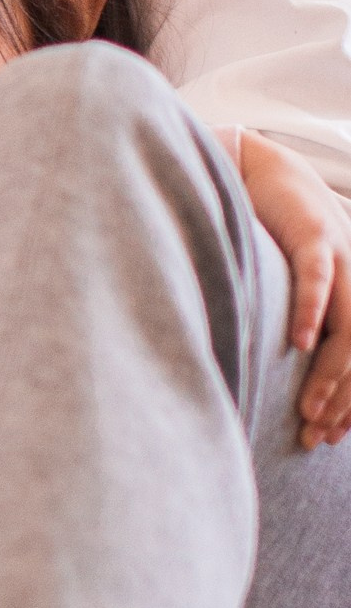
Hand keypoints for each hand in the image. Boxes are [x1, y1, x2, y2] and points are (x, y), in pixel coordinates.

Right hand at [238, 132, 350, 446]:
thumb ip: (303, 326)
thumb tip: (290, 379)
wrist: (264, 170)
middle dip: (342, 401)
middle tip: (316, 436)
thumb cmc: (275, 235)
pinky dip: (312, 313)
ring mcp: (342, 257)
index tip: (328, 438)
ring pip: (349, 328)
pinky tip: (300, 345)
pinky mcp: (313, 237)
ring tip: (311, 408)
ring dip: (332, 373)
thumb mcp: (298, 288)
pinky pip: (318, 281)